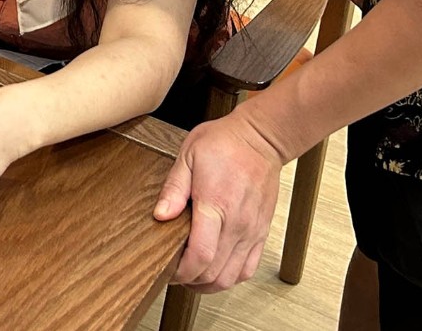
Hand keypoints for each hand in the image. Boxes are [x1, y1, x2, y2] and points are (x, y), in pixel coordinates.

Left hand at [153, 112, 284, 292]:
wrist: (261, 139)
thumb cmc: (225, 143)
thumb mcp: (189, 156)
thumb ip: (174, 188)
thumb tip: (160, 215)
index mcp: (216, 205)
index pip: (200, 255)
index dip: (181, 271)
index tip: (168, 270)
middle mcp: (238, 223)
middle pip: (215, 273)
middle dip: (190, 280)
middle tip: (174, 273)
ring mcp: (252, 231)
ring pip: (232, 277)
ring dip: (209, 283)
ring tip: (192, 275)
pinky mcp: (261, 233)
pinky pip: (248, 268)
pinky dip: (230, 277)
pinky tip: (215, 269)